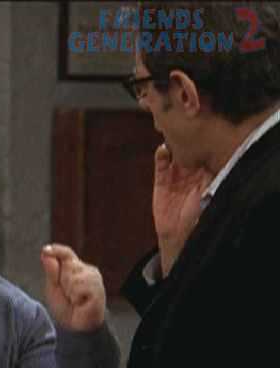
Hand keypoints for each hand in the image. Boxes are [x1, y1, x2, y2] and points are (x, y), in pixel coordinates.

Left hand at [41, 244, 105, 330]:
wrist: (75, 326)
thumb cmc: (65, 307)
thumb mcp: (53, 287)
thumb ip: (51, 271)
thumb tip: (46, 253)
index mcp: (75, 268)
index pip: (66, 254)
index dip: (56, 250)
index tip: (45, 250)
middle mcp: (87, 270)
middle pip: (69, 264)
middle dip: (61, 280)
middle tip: (67, 294)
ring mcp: (94, 279)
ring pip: (74, 276)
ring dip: (69, 290)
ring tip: (74, 299)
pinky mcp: (98, 289)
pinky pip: (80, 287)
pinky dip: (76, 296)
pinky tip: (81, 302)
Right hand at [152, 143, 212, 275]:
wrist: (179, 233)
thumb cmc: (198, 215)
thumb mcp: (208, 193)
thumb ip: (209, 178)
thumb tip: (214, 159)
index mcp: (205, 174)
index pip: (205, 154)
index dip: (204, 143)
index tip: (203, 131)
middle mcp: (191, 172)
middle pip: (189, 151)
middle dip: (187, 140)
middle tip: (186, 127)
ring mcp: (176, 176)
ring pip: (174, 155)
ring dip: (173, 145)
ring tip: (172, 134)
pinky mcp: (162, 181)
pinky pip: (161, 166)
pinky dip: (160, 157)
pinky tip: (162, 149)